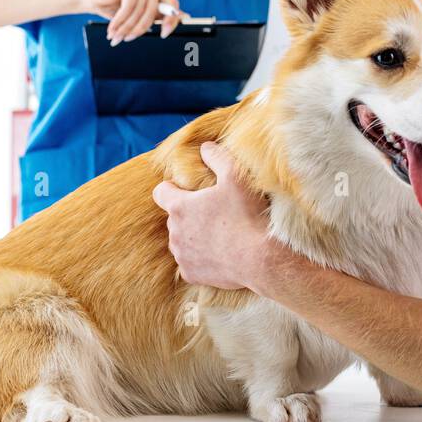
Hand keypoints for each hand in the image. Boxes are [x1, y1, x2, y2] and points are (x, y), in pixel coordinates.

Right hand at [78, 0, 183, 41]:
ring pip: (139, 12)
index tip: (164, 33)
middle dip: (139, 29)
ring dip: (126, 28)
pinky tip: (112, 29)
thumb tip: (182, 19)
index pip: (172, 4)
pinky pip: (128, 9)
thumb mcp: (137, 11)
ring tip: (116, 36)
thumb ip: (155, 15)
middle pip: (153, 12)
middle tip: (128, 39)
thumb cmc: (114, 4)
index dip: (171, 20)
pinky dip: (119, 22)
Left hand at [151, 141, 274, 291]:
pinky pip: (190, 263)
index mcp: (180, 207)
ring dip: (196, 236)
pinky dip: (201, 258)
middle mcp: (175, 232)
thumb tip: (205, 147)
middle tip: (217, 212)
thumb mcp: (236, 177)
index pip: (160, 192)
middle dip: (191, 213)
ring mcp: (182, 255)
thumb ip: (217, 157)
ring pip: (182, 240)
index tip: (190, 190)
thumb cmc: (248, 216)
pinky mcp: (191, 274)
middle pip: (175, 217)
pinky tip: (221, 253)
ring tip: (222, 234)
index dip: (173, 188)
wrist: (261, 259)